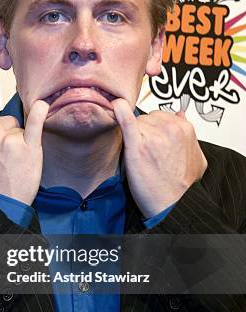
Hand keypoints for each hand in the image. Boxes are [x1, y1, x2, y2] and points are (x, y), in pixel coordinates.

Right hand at [0, 100, 48, 205]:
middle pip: (7, 123)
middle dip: (9, 136)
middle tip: (8, 158)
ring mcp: (10, 139)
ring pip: (20, 129)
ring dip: (21, 141)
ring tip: (16, 162)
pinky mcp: (29, 146)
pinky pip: (36, 121)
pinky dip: (40, 112)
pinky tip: (43, 106)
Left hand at [113, 100, 207, 217]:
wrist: (172, 205)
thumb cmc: (182, 186)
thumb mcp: (196, 158)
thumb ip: (189, 136)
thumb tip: (181, 115)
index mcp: (185, 128)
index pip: (160, 117)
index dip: (152, 130)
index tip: (151, 144)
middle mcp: (171, 128)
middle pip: (146, 119)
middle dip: (143, 132)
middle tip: (146, 153)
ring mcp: (154, 135)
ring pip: (135, 123)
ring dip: (133, 137)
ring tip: (140, 156)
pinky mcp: (137, 146)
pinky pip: (127, 121)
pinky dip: (120, 112)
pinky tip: (116, 107)